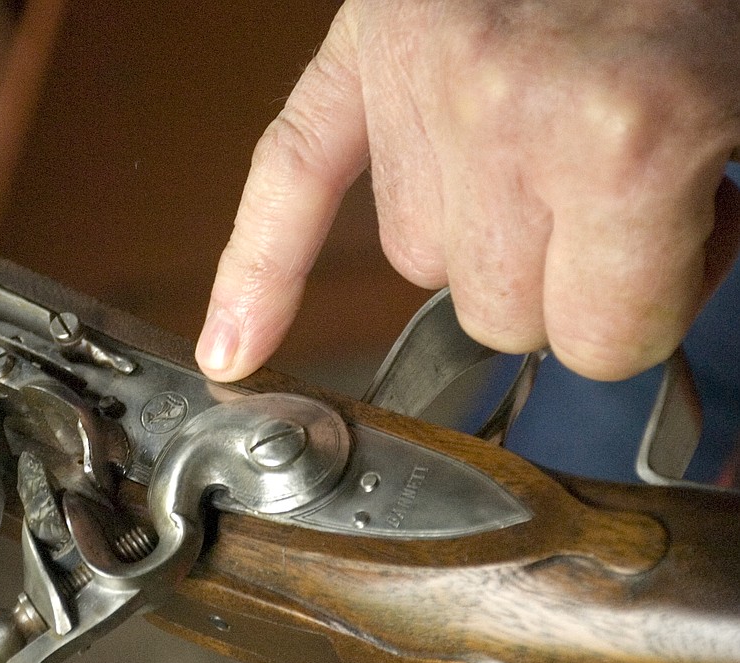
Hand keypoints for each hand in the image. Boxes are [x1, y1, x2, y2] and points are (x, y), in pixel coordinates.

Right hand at [196, 0, 739, 382]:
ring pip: (420, 262)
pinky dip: (256, 269)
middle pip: (499, 316)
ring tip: (530, 164)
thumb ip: (695, 232)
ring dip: (473, 243)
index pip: (598, 339)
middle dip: (560, 285)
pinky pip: (287, 176)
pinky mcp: (365, 54)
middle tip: (613, 208)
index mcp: (623, 144)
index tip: (672, 258)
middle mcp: (504, 127)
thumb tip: (620, 327)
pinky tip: (231, 346)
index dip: (645, 312)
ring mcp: (420, 90)